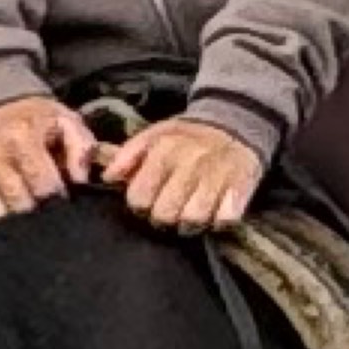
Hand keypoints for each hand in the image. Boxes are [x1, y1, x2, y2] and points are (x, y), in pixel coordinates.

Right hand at [0, 93, 96, 218]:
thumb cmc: (35, 120)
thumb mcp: (65, 120)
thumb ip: (81, 147)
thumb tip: (80, 178)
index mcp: (21, 136)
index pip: (43, 183)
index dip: (57, 197)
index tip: (62, 197)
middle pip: (17, 202)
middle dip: (35, 210)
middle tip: (43, 207)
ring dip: (11, 219)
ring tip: (24, 212)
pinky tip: (3, 213)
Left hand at [104, 117, 271, 233]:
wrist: (235, 124)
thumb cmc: (187, 137)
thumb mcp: (154, 135)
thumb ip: (127, 155)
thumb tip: (108, 177)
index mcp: (165, 149)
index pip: (139, 197)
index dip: (140, 204)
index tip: (148, 199)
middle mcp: (190, 163)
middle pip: (164, 215)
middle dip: (163, 217)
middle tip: (170, 208)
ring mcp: (217, 177)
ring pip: (193, 221)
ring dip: (189, 223)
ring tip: (189, 213)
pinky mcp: (241, 188)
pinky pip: (224, 221)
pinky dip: (217, 221)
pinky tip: (213, 211)